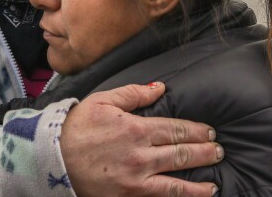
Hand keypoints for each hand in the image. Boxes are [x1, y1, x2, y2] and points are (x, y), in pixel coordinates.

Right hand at [60, 82, 221, 196]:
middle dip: (204, 152)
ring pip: (175, 183)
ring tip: (215, 183)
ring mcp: (134, 180)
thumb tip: (160, 88)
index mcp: (136, 129)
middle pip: (181, 154)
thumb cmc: (77, 127)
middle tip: (219, 151)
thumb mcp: (103, 101)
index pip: (175, 130)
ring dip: (199, 183)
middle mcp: (140, 156)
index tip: (209, 131)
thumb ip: (134, 94)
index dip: (195, 131)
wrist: (52, 157)